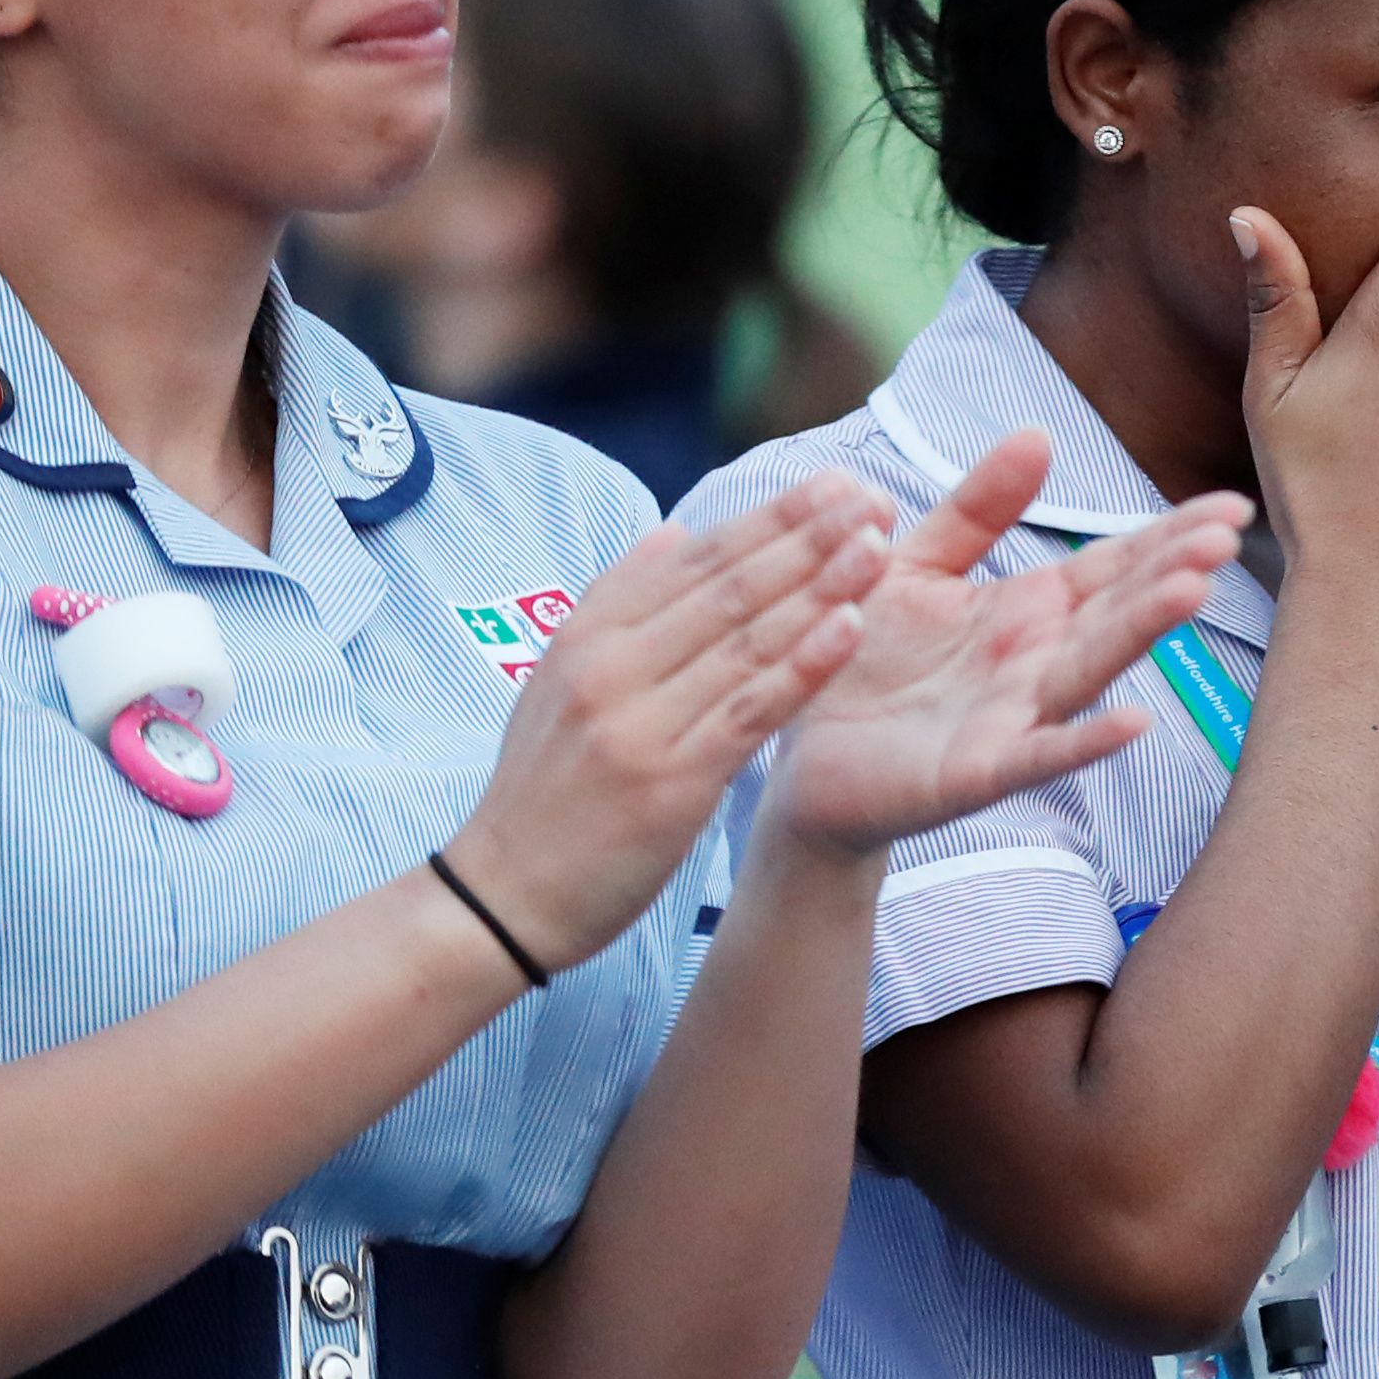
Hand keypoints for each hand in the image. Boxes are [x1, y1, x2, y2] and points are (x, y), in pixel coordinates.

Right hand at [445, 471, 895, 971]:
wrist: (503, 894)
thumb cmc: (542, 791)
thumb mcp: (558, 680)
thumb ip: (615, 604)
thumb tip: (675, 534)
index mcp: (588, 636)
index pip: (693, 560)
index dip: (768, 518)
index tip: (829, 484)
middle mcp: (610, 667)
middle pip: (725, 587)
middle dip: (804, 536)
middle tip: (868, 496)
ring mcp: (638, 722)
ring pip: (745, 640)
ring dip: (818, 587)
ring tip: (876, 545)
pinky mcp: (669, 782)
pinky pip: (747, 712)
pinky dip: (802, 666)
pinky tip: (849, 629)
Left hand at [764, 433, 1249, 856]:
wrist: (799, 754)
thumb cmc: (865, 657)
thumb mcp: (917, 564)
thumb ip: (977, 509)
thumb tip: (1039, 434)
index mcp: (1024, 611)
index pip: (1110, 567)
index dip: (1168, 536)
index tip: (1231, 506)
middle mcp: (1032, 664)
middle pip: (1113, 611)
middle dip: (1170, 572)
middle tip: (1228, 535)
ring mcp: (1010, 720)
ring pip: (1085, 671)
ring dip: (1139, 634)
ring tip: (1193, 592)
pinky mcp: (972, 772)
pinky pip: (1034, 755)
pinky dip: (1083, 741)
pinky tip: (1134, 722)